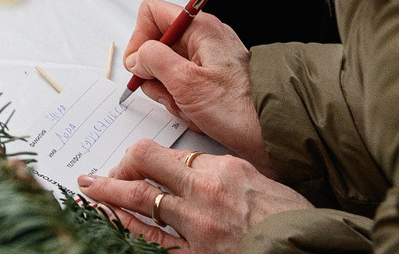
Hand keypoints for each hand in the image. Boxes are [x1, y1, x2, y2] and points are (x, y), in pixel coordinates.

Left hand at [80, 141, 309, 251]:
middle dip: (114, 170)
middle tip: (91, 175)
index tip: (132, 164)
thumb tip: (192, 168)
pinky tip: (112, 223)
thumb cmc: (290, 217)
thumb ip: (220, 172)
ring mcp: (198, 226)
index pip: (162, 153)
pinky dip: (128, 230)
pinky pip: (153, 241)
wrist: (308, 248)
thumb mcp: (256, 180)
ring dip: (109, 196)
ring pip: (140, 202)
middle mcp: (203, 192)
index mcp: (220, 168)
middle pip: (143, 169)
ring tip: (90, 193)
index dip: (139, 158)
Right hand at [117, 2, 269, 169]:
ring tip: (191, 110)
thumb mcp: (185, 81)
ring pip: (168, 71)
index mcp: (199, 28)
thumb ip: (152, 60)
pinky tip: (200, 116)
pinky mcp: (213, 82)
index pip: (151, 14)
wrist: (276, 133)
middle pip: (157, 47)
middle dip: (158, 77)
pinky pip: (184, 88)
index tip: (140, 66)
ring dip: (172, 95)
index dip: (139, 38)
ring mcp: (208, 62)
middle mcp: (203, 39)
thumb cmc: (239, 108)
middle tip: (172, 95)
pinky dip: (185, 104)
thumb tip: (137, 58)